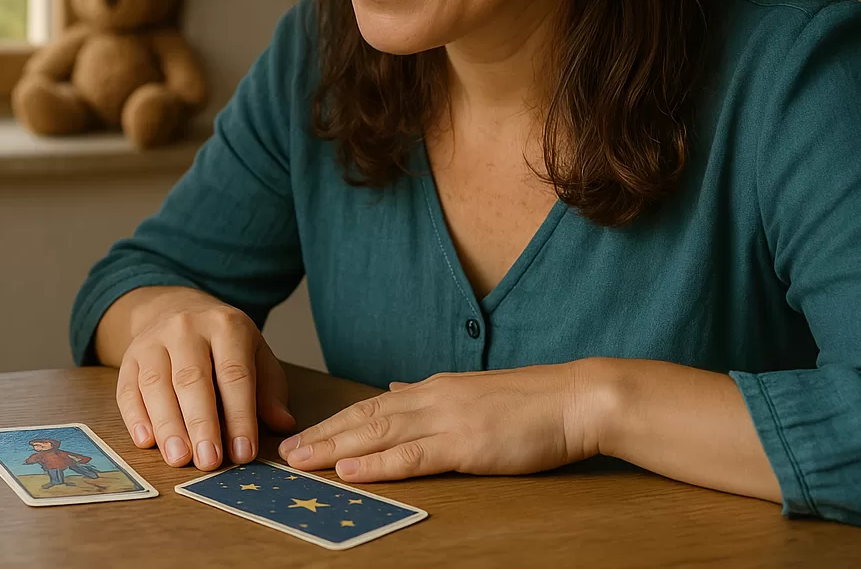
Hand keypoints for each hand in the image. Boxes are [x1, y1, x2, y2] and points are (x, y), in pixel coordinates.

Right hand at [114, 292, 295, 470]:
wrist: (175, 308)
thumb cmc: (222, 343)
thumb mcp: (255, 354)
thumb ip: (269, 389)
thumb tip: (283, 424)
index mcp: (226, 326)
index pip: (234, 374)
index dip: (239, 415)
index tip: (243, 452)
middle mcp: (186, 328)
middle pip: (192, 379)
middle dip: (201, 423)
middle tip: (208, 461)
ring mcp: (152, 341)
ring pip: (156, 384)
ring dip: (167, 425)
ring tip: (179, 458)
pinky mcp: (128, 358)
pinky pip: (128, 388)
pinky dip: (135, 417)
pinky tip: (146, 441)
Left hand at [278, 361, 603, 481]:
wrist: (574, 399)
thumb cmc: (530, 403)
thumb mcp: (470, 392)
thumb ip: (428, 396)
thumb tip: (393, 392)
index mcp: (432, 389)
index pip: (370, 406)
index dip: (333, 422)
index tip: (303, 435)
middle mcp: (430, 399)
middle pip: (363, 419)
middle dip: (321, 436)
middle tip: (285, 452)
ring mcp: (446, 421)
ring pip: (377, 435)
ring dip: (335, 448)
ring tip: (301, 461)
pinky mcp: (465, 445)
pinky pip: (413, 455)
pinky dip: (377, 464)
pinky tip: (350, 470)